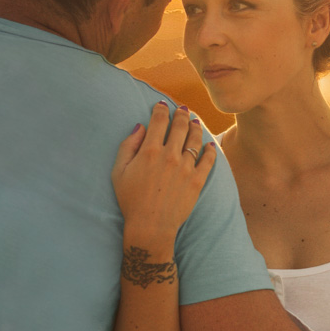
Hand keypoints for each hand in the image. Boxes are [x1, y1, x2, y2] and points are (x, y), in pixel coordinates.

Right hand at [112, 101, 216, 242]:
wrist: (150, 226)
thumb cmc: (130, 200)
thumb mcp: (119, 171)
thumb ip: (128, 146)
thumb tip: (140, 127)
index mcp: (149, 151)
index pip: (158, 121)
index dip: (160, 110)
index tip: (161, 105)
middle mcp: (170, 156)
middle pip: (179, 126)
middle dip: (181, 114)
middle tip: (182, 109)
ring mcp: (186, 168)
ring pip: (195, 140)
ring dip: (195, 127)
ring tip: (195, 122)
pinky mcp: (197, 181)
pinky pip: (208, 161)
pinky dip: (210, 150)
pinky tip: (210, 145)